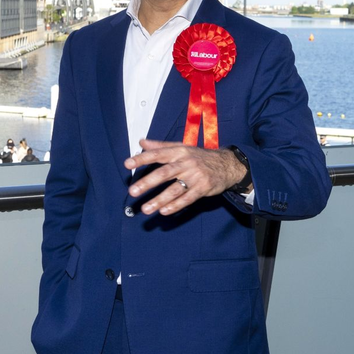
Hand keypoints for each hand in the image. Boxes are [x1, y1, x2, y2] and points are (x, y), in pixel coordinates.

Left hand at [125, 139, 247, 215]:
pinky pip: (188, 199)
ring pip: (175, 189)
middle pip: (164, 173)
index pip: (158, 154)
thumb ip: (161, 146)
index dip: (142, 159)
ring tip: (146, 209)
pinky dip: (176, 206)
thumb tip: (142, 142)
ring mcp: (195, 176)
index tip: (128, 164)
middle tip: (133, 191)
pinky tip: (164, 212)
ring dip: (159, 200)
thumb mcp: (181, 147)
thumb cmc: (199, 156)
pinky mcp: (203, 188)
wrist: (226, 164)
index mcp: (179, 152)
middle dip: (147, 183)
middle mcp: (186, 163)